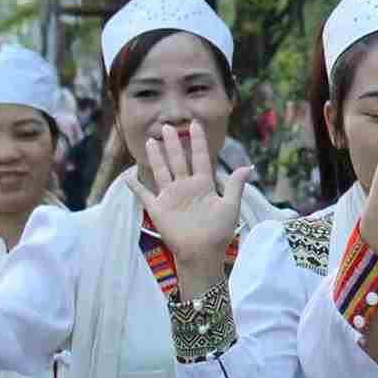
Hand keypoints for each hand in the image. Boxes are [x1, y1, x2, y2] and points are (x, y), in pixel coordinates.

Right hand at [123, 120, 245, 291]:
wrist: (202, 253)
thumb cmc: (218, 232)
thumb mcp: (230, 206)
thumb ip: (235, 185)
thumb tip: (248, 166)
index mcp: (203, 185)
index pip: (200, 157)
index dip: (198, 141)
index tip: (195, 124)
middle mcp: (186, 187)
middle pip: (178, 160)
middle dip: (173, 143)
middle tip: (167, 126)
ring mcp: (170, 197)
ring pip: (161, 171)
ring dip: (155, 157)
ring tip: (149, 140)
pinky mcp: (158, 208)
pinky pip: (144, 194)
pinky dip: (136, 185)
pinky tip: (129, 175)